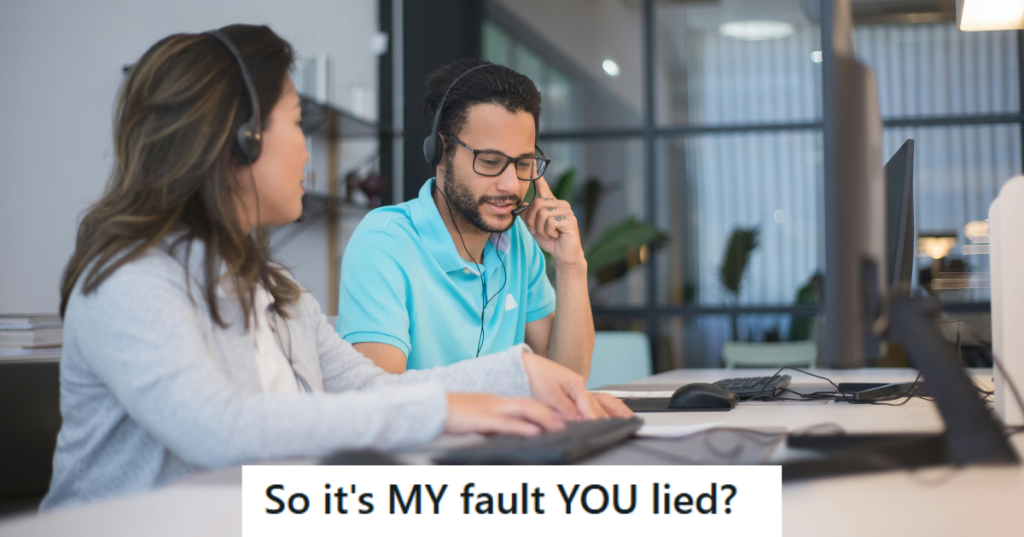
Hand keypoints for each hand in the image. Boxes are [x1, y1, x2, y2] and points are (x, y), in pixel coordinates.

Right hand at [445, 393, 565, 435]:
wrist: (431, 406)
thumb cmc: (452, 415)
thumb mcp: (477, 418)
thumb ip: (493, 424)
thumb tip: (509, 433)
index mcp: (495, 402)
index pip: (525, 403)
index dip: (544, 409)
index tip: (559, 418)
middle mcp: (496, 402)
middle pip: (529, 403)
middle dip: (550, 412)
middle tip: (567, 422)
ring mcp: (489, 408)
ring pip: (523, 409)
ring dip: (544, 417)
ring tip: (559, 426)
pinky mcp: (481, 418)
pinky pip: (505, 422)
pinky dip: (521, 426)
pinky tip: (534, 431)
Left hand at [520, 177, 584, 267]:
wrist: (563, 254)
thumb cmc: (550, 239)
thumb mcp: (534, 226)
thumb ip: (528, 215)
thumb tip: (521, 205)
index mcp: (551, 204)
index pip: (543, 187)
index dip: (537, 176)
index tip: (532, 163)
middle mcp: (560, 204)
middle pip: (537, 204)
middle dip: (533, 220)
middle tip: (537, 230)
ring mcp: (567, 211)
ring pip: (543, 213)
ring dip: (541, 228)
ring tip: (549, 233)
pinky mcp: (570, 219)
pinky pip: (551, 221)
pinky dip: (549, 231)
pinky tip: (556, 234)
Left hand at [521, 351, 632, 419]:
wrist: (525, 366)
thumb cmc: (535, 376)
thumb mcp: (549, 396)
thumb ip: (566, 410)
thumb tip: (580, 420)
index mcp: (576, 385)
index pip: (590, 405)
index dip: (596, 418)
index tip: (603, 427)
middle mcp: (580, 386)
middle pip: (602, 402)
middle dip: (615, 413)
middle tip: (628, 423)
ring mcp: (577, 389)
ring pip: (601, 400)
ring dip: (614, 409)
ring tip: (627, 418)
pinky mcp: (572, 393)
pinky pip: (593, 402)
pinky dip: (603, 408)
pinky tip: (608, 414)